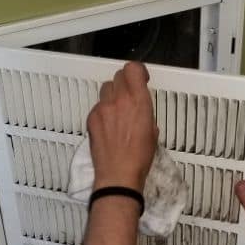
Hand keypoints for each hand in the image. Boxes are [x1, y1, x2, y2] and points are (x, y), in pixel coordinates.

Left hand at [87, 62, 157, 192]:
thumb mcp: (153, 132)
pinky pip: (97, 106)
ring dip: (113, 95)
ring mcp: (102, 109)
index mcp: (139, 102)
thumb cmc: (140, 158)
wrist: (118, 175)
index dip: (137, 71)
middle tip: (129, 96)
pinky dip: (103, 111)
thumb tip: (140, 111)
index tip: (141, 79)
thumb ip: (145, 114)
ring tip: (118, 112)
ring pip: (106, 89)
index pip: (132, 69)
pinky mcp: (91, 119)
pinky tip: (108, 127)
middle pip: (118, 76)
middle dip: (125, 82)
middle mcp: (119, 100)